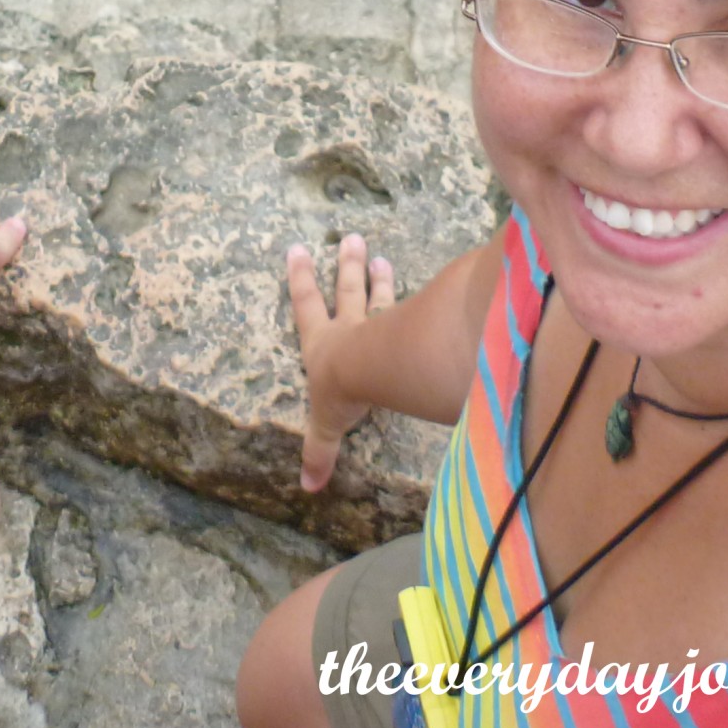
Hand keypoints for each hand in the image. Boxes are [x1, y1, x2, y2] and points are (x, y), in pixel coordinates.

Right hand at [287, 233, 394, 491]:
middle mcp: (349, 327)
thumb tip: (308, 489)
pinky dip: (419, 296)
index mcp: (323, 343)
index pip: (306, 306)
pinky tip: (431, 286)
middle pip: (346, 291)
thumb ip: (320, 452)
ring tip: (383, 256)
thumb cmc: (341, 390)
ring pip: (378, 295)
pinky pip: (414, 308)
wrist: (373, 369)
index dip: (300, 279)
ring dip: (379, 278)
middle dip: (346, 266)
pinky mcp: (409, 326)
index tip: (296, 249)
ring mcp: (380, 323)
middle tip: (350, 239)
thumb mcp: (325, 423)